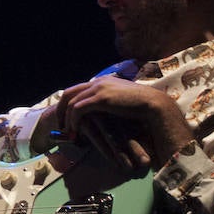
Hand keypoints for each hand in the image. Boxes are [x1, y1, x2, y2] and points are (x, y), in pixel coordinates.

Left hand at [52, 76, 193, 171]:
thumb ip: (111, 104)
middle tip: (61, 126)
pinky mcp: (100, 98)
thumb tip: (102, 116)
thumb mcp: (122, 102)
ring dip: (66, 119)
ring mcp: (99, 88)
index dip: (69, 104)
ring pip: (71, 102)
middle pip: (68, 93)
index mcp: (103, 81)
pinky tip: (77, 131)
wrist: (153, 104)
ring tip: (69, 132)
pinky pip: (78, 109)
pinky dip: (74, 121)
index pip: (77, 89)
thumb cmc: (142, 107)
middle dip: (61, 110)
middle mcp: (98, 81)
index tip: (67, 119)